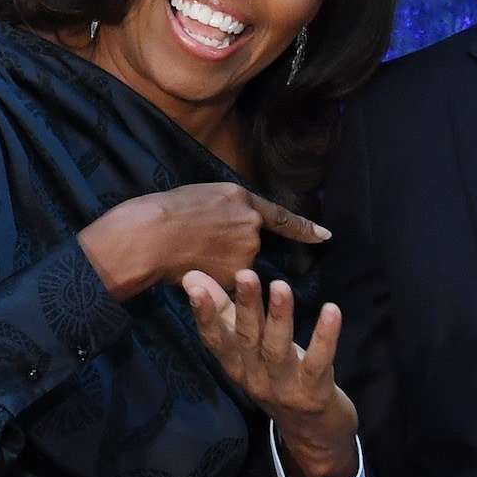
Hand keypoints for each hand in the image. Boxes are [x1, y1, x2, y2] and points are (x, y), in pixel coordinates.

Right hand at [78, 183, 329, 299]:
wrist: (150, 235)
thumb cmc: (166, 210)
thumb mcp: (203, 195)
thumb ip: (227, 207)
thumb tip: (233, 220)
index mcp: (242, 199)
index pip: (281, 216)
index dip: (304, 227)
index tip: (325, 236)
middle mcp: (251, 225)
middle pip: (250, 242)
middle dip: (231, 246)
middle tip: (200, 240)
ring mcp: (245, 252)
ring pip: (239, 264)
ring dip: (221, 263)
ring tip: (192, 252)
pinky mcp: (234, 276)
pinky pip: (228, 281)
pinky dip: (215, 278)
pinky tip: (194, 266)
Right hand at [183, 268, 358, 476]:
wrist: (314, 435)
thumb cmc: (279, 378)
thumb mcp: (249, 350)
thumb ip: (224, 312)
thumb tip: (193, 275)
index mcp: (237, 367)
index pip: (215, 340)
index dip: (204, 315)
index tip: (194, 286)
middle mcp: (255, 379)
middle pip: (247, 340)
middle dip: (245, 306)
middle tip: (245, 274)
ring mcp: (284, 389)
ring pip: (278, 351)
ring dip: (279, 318)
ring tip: (280, 287)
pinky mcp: (314, 394)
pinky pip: (318, 362)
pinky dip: (324, 337)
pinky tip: (331, 310)